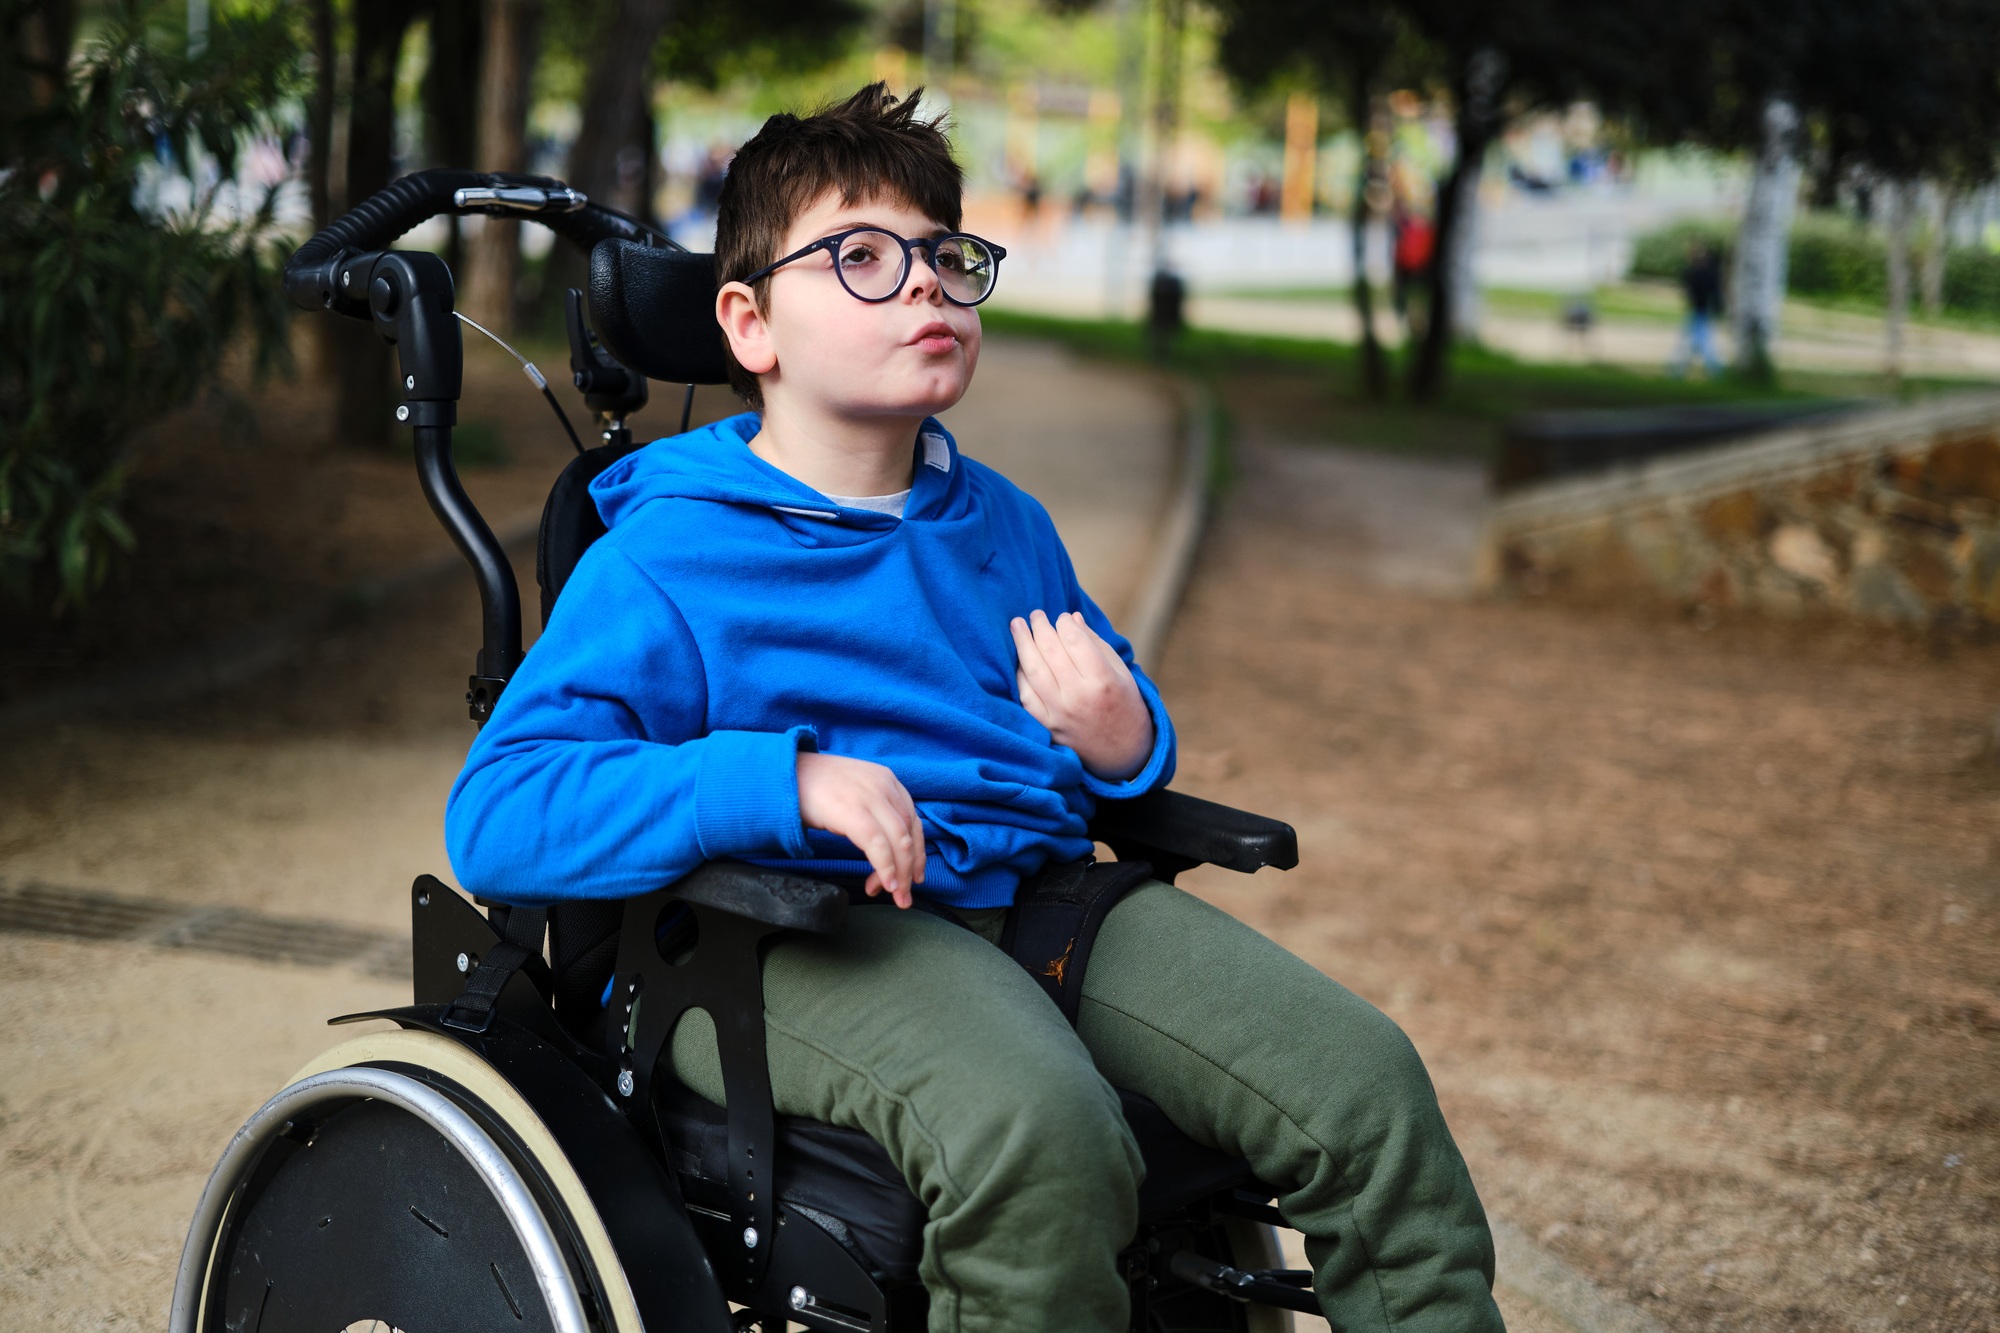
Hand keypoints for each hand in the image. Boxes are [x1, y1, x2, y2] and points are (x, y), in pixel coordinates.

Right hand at [796, 752, 924, 907]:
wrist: (784, 773)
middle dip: (910, 869)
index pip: (912, 822)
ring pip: (899, 842)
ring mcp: (870, 797)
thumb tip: (884, 851)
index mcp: (888, 780)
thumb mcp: (856, 792)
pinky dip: (885, 868)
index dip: (916, 854)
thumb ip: (874, 812)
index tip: (914, 876)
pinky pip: (877, 845)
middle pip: (909, 835)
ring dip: (900, 874)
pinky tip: (884, 884)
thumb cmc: (816, 787)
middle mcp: (884, 786)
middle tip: (904, 896)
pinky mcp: (853, 811)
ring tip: (895, 895)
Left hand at [1011, 609, 1154, 780]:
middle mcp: (1078, 697)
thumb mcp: (1121, 673)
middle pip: (1050, 651)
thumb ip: (1095, 644)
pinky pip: (1025, 696)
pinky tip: (1019, 660)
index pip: (1074, 640)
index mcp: (1101, 680)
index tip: (1061, 617)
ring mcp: (1059, 714)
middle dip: (1040, 627)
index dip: (1064, 623)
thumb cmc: (1125, 706)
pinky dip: (1020, 675)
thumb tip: (1072, 618)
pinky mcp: (1047, 726)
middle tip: (1035, 615)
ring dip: (1022, 644)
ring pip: (1033, 671)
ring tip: (1017, 626)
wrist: (1124, 755)